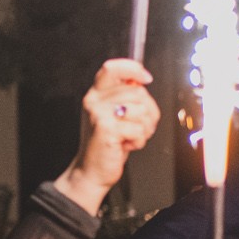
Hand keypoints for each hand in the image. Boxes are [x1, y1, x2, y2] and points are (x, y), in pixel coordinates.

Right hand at [53, 59, 156, 212]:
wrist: (91, 171)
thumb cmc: (107, 144)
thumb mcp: (115, 115)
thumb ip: (126, 96)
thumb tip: (142, 80)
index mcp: (96, 94)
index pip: (112, 68)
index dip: (132, 68)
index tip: (145, 78)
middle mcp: (94, 101)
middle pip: (137, 92)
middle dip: (147, 112)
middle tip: (136, 126)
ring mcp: (98, 114)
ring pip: (141, 110)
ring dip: (144, 128)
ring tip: (130, 136)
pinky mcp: (106, 128)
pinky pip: (138, 129)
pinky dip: (138, 141)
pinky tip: (126, 145)